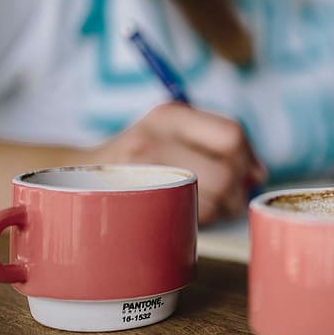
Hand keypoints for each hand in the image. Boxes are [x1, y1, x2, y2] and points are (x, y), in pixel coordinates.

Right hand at [82, 103, 265, 223]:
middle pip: (226, 172)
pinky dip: (201, 219)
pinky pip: (191, 217)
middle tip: (230, 196)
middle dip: (237, 190)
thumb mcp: (169, 130)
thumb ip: (216, 140)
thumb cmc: (137, 156)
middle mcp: (154, 140)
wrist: (75, 178)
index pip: (231, 134)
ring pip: (211, 199)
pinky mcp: (138, 203)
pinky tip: (187, 211)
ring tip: (206, 204)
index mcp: (169, 115)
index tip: (250, 172)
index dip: (249, 157)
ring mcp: (142, 174)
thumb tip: (259, 173)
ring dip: (220, 208)